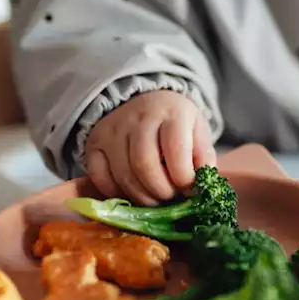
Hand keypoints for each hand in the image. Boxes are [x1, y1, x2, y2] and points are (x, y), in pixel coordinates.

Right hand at [84, 90, 217, 204]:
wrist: (146, 101)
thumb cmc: (176, 123)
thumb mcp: (198, 132)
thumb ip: (203, 158)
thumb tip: (200, 189)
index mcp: (171, 112)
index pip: (176, 150)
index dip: (184, 178)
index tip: (190, 190)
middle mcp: (138, 118)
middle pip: (145, 165)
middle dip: (161, 192)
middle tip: (171, 198)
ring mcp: (113, 130)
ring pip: (124, 175)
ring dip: (142, 197)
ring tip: (156, 198)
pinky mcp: (94, 142)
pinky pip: (100, 178)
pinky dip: (117, 193)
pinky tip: (132, 191)